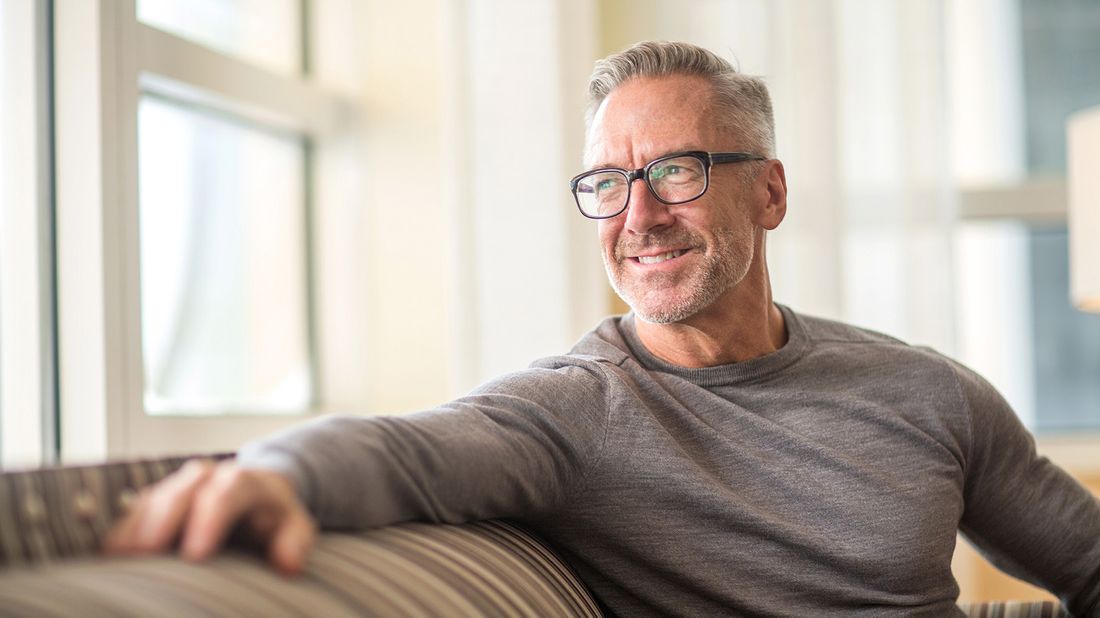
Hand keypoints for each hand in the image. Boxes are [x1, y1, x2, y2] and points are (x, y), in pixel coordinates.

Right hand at [104, 459, 316, 574]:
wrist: (255, 494)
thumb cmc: (274, 517)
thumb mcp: (296, 525)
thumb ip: (296, 541)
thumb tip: (289, 564)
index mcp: (243, 482)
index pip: (227, 493)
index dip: (210, 520)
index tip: (196, 555)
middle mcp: (206, 478)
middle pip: (181, 492)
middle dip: (163, 522)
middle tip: (147, 555)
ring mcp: (176, 487)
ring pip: (151, 500)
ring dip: (134, 529)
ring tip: (119, 560)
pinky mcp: (154, 502)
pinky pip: (132, 513)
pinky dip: (120, 534)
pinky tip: (109, 558)